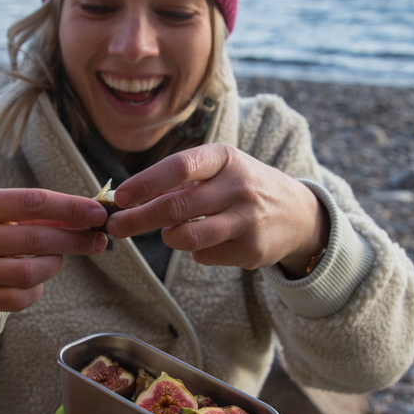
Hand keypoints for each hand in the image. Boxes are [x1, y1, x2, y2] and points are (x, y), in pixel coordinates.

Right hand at [0, 188, 108, 315]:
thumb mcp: (2, 215)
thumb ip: (42, 215)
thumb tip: (91, 218)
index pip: (33, 202)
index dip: (70, 208)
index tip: (98, 214)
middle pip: (36, 238)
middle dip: (74, 239)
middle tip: (97, 240)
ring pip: (30, 272)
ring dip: (53, 265)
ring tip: (54, 259)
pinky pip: (22, 298)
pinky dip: (37, 290)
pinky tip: (34, 281)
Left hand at [106, 144, 328, 276]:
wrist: (297, 213)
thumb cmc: (242, 186)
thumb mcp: (220, 169)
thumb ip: (180, 180)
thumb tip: (128, 198)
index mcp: (225, 158)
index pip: (179, 167)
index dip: (146, 183)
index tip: (121, 197)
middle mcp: (238, 185)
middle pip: (177, 206)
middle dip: (139, 219)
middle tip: (116, 227)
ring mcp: (247, 219)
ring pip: (188, 237)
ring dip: (168, 238)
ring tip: (169, 233)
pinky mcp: (252, 249)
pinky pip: (205, 256)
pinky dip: (196, 251)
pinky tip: (209, 240)